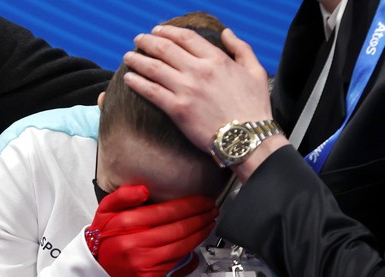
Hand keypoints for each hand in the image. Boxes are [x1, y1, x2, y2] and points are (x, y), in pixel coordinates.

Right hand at [85, 185, 217, 276]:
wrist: (95, 267)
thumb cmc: (103, 236)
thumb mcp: (106, 209)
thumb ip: (123, 195)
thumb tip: (145, 190)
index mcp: (127, 224)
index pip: (167, 212)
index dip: (191, 205)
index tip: (204, 200)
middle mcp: (137, 244)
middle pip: (179, 229)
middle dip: (200, 218)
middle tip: (213, 209)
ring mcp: (145, 262)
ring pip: (182, 246)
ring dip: (200, 233)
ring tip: (210, 223)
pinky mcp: (150, 276)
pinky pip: (175, 260)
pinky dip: (189, 248)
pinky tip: (195, 238)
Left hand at [122, 27, 273, 156]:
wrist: (246, 138)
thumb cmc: (254, 108)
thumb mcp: (256, 71)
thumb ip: (241, 48)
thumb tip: (227, 33)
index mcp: (217, 59)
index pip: (186, 38)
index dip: (168, 32)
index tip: (157, 30)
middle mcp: (199, 70)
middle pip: (165, 49)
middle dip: (148, 41)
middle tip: (138, 39)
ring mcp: (186, 89)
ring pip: (154, 68)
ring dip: (137, 59)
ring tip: (128, 56)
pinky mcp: (177, 109)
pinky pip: (151, 92)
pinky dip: (137, 83)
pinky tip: (128, 79)